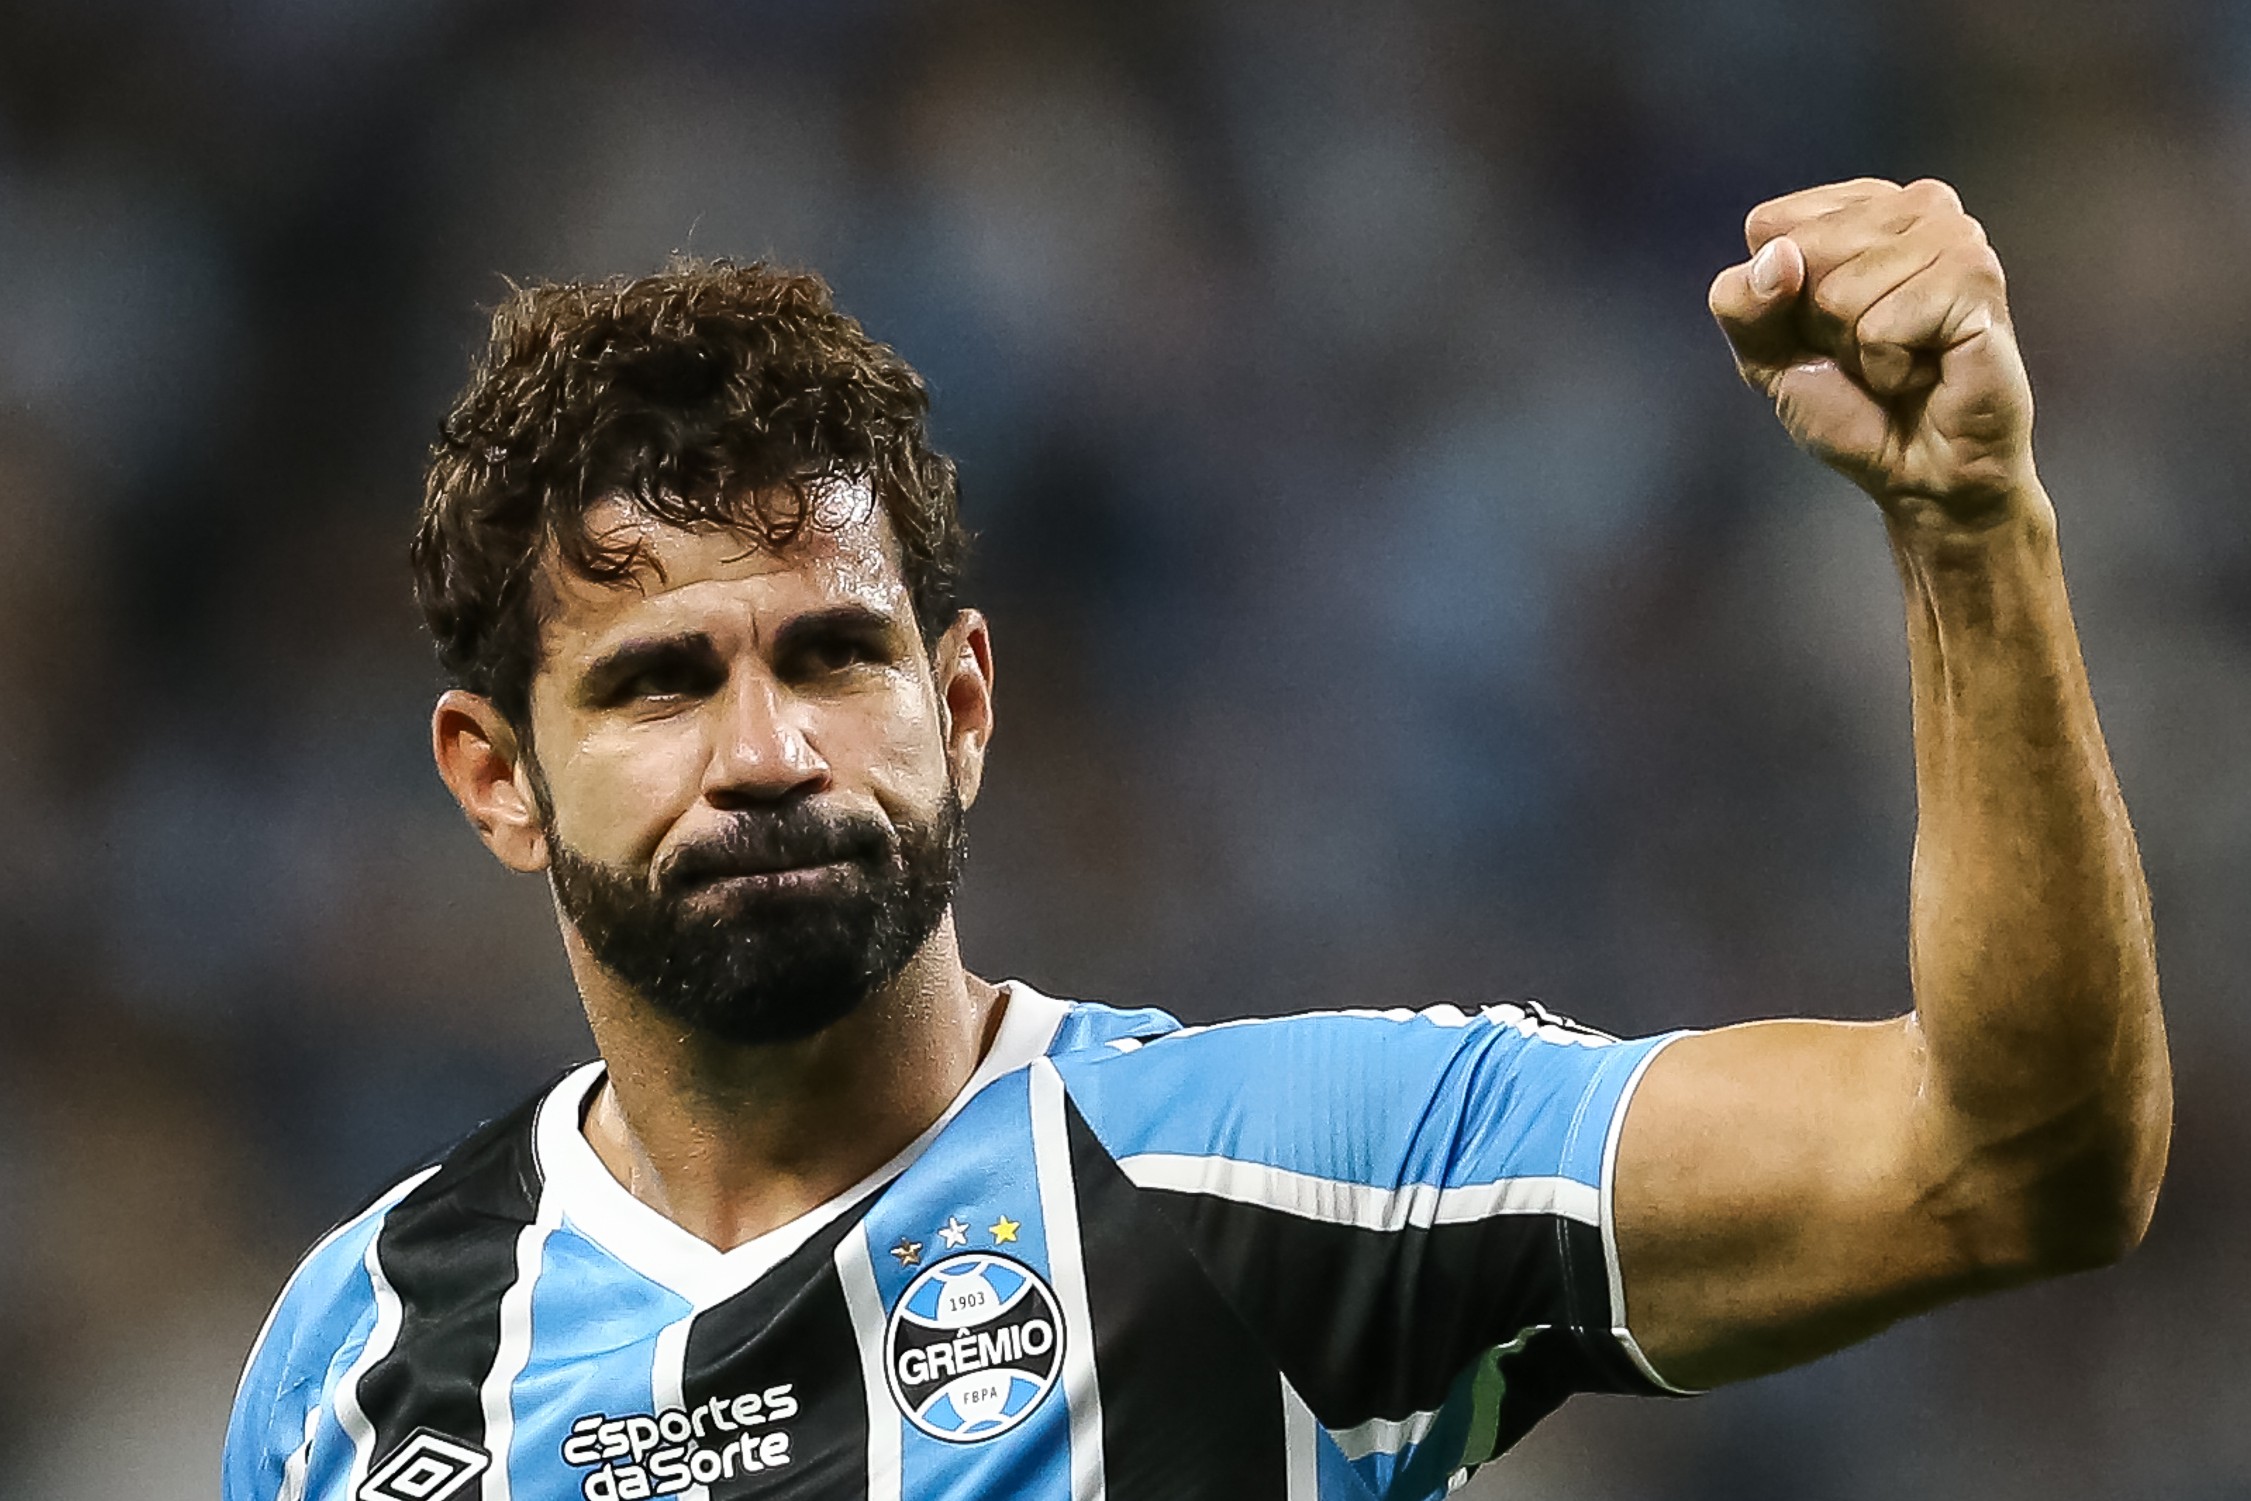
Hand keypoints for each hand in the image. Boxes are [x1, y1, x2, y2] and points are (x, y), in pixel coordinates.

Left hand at [1710, 178, 2037, 532]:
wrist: (1922, 473)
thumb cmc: (1853, 406)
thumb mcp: (1767, 354)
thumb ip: (1742, 302)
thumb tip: (1778, 259)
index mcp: (1862, 207)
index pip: (1769, 226)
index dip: (1777, 297)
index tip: (1823, 330)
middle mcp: (1916, 206)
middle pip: (1804, 252)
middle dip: (1819, 323)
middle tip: (1866, 351)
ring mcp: (1955, 236)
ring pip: (1842, 289)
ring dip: (1856, 346)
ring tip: (1897, 360)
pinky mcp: (1978, 279)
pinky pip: (1883, 324)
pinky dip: (1888, 365)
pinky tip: (1923, 370)